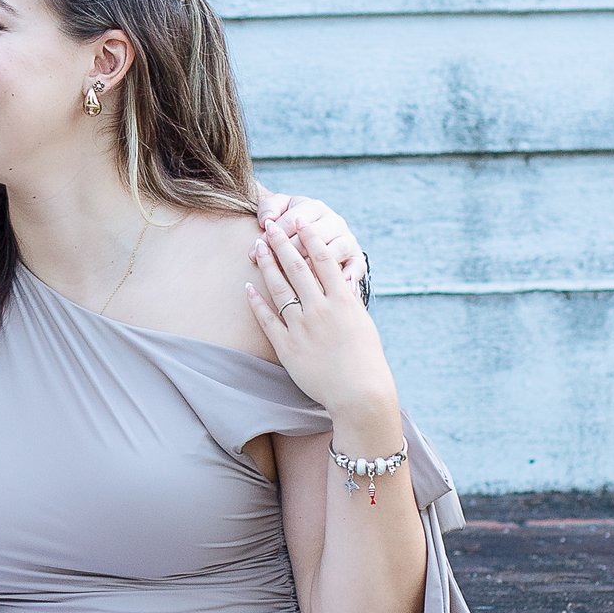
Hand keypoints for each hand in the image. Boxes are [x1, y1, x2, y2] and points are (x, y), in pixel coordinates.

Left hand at [245, 227, 397, 432]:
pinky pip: (268, 320)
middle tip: (269, 225)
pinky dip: (257, 303)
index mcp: (342, 301)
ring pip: (280, 289)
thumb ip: (350, 301)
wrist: (359, 392)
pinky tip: (247, 287)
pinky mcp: (288, 347)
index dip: (310, 237)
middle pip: (297, 268)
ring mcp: (303, 328)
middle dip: (282, 243)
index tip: (300, 220)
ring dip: (267, 265)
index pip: (324, 260)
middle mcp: (321, 310)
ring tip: (257, 247)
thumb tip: (344, 279)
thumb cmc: (366, 360)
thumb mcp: (363, 323)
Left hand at [258, 191, 367, 289]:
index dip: (272, 237)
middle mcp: (334, 221)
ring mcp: (348, 240)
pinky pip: (356, 268)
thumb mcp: (281, 209)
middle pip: (312, 237)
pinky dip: (349, 276)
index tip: (254, 253)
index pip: (292, 221)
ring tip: (298, 276)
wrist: (320, 239)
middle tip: (272, 267)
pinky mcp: (357, 260)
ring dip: (314, 265)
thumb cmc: (291, 226)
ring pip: (332, 253)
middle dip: (288, 252)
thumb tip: (266, 220)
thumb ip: (270, 208)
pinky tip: (336, 286)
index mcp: (314, 206)